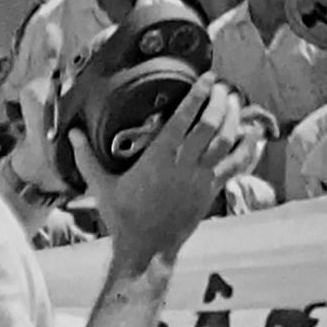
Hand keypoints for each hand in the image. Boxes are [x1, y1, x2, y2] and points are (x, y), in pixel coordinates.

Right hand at [88, 78, 260, 261]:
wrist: (146, 248)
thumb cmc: (122, 216)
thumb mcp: (101, 186)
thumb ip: (86, 158)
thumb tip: (71, 133)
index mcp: (157, 159)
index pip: (182, 119)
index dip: (197, 95)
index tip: (207, 78)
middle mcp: (183, 165)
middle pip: (210, 125)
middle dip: (220, 101)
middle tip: (223, 86)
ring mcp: (201, 177)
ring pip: (226, 141)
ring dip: (234, 118)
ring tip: (235, 101)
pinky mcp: (212, 190)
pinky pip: (237, 165)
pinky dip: (249, 147)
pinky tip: (255, 133)